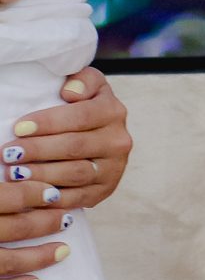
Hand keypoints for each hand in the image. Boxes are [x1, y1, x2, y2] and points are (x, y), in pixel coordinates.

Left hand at [0, 65, 130, 252]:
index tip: (19, 127)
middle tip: (9, 153)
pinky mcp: (105, 190)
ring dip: (42, 175)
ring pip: (76, 174)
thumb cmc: (84, 106)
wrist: (102, 135)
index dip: (48, 123)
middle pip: (75, 147)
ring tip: (16, 172)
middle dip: (38, 151)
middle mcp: (118, 141)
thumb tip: (70, 92)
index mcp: (113, 112)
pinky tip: (32, 192)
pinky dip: (54, 197)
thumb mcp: (89, 85)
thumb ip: (83, 81)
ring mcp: (114, 169)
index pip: (79, 117)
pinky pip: (78, 198)